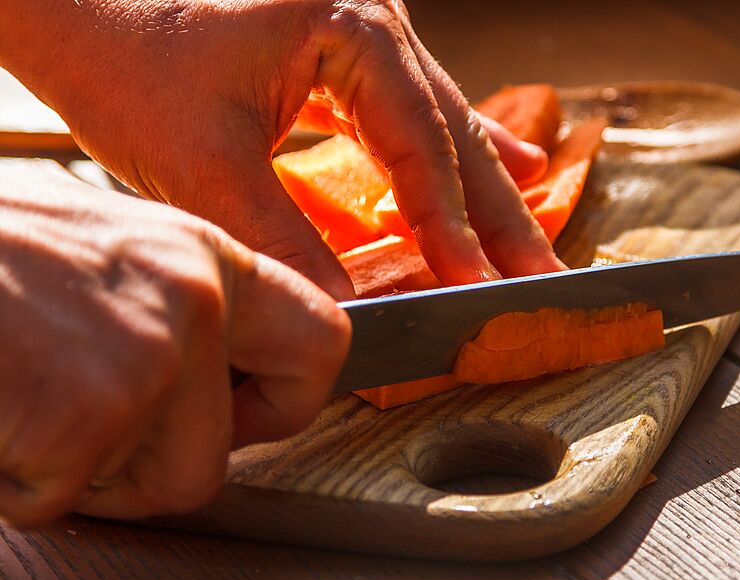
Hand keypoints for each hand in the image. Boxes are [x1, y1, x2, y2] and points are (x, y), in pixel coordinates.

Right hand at [0, 163, 349, 525]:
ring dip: (85, 471)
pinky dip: (17, 479)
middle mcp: (197, 298)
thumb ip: (172, 304)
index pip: (322, 337)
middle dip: (175, 465)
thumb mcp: (101, 250)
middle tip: (111, 443)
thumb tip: (217, 370)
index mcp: (205, 255)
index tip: (248, 416)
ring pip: (158, 484)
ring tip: (26, 400)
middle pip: (236, 444)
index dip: (291, 398)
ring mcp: (151, 357)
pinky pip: (66, 496)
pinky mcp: (89, 414)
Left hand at [1, 0, 562, 298]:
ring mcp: (364, 35)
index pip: (420, 146)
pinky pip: (416, 115)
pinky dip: (455, 157)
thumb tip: (342, 317)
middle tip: (543, 279)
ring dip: (488, 193)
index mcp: (350, 28)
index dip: (452, 227)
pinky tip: (508, 171)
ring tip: (533, 243)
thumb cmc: (123, 54)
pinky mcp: (345, 56)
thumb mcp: (204, 162)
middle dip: (499, 217)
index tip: (478, 288)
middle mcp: (373, 23)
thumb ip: (284, 241)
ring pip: (444, 126)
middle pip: (454, 135)